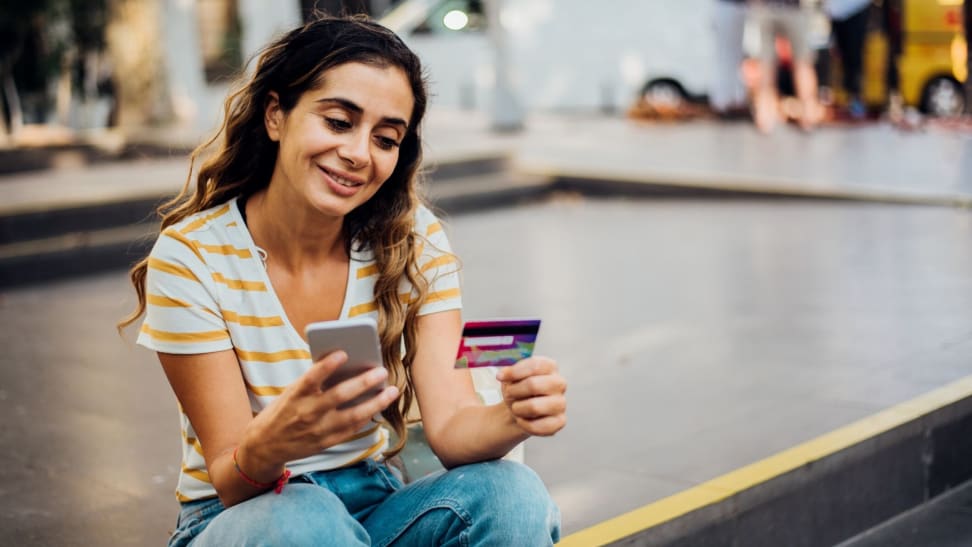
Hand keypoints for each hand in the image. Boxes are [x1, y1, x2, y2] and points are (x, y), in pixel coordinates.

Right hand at [243, 350, 399, 470]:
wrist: (264, 446)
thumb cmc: (282, 411)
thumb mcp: (290, 393)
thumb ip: (314, 383)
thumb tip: (346, 366)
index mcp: (295, 396)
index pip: (311, 377)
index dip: (326, 365)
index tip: (343, 353)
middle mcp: (307, 413)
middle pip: (339, 395)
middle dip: (363, 382)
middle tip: (382, 371)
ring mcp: (318, 430)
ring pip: (353, 415)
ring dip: (376, 402)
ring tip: (391, 391)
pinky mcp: (326, 442)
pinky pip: (352, 428)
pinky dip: (367, 417)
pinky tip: (378, 406)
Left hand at [495, 356, 566, 436]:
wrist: (519, 410)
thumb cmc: (517, 390)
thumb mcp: (510, 377)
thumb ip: (507, 373)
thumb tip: (502, 375)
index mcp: (549, 367)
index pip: (535, 366)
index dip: (515, 372)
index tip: (499, 377)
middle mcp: (559, 383)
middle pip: (533, 385)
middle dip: (514, 392)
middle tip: (509, 395)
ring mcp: (561, 403)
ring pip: (534, 407)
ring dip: (518, 409)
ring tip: (516, 408)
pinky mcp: (560, 421)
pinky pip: (538, 426)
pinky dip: (524, 424)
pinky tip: (522, 419)